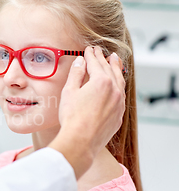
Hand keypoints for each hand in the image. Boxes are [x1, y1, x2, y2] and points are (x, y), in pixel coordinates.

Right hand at [49, 46, 125, 179]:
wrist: (81, 141)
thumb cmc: (72, 117)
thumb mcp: (69, 91)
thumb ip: (76, 74)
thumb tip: (81, 61)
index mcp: (102, 81)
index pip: (96, 63)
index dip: (91, 55)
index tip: (89, 49)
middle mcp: (114, 90)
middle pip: (110, 69)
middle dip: (104, 59)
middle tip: (101, 52)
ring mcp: (119, 103)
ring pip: (120, 81)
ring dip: (116, 69)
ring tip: (115, 61)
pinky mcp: (118, 115)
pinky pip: (121, 95)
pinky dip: (119, 85)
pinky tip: (116, 85)